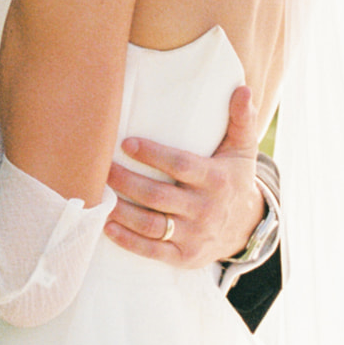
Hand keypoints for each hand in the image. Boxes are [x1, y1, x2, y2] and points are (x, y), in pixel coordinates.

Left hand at [104, 85, 263, 268]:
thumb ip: (241, 119)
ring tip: (97, 194)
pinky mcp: (184, 256)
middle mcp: (205, 210)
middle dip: (126, 181)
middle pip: (157, 196)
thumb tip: (242, 88)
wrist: (246, 227)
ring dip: (120, 210)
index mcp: (216, 180)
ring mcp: (194, 236)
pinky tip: (107, 225)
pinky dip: (127, 240)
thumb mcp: (242, 150)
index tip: (127, 143)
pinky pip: (152, 251)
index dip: (153, 155)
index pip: (181, 166)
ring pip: (150, 224)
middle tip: (101, 167)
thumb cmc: (234, 178)